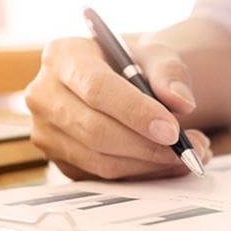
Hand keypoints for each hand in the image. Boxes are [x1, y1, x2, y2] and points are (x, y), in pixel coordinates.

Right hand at [25, 35, 211, 180]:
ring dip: (148, 165)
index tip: (172, 131)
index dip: (136, 113)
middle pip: (95, 130)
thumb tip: (182, 103)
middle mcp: (44, 93)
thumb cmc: (131, 64)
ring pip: (99, 160)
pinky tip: (166, 164)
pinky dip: (140, 174)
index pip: (97, 89)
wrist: (114, 81)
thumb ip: (170, 73)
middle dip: (146, 146)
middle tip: (186, 150)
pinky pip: (101, 176)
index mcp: (63, 55)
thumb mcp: (154, 55)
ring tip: (185, 155)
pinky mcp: (58, 159)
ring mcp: (46, 131)